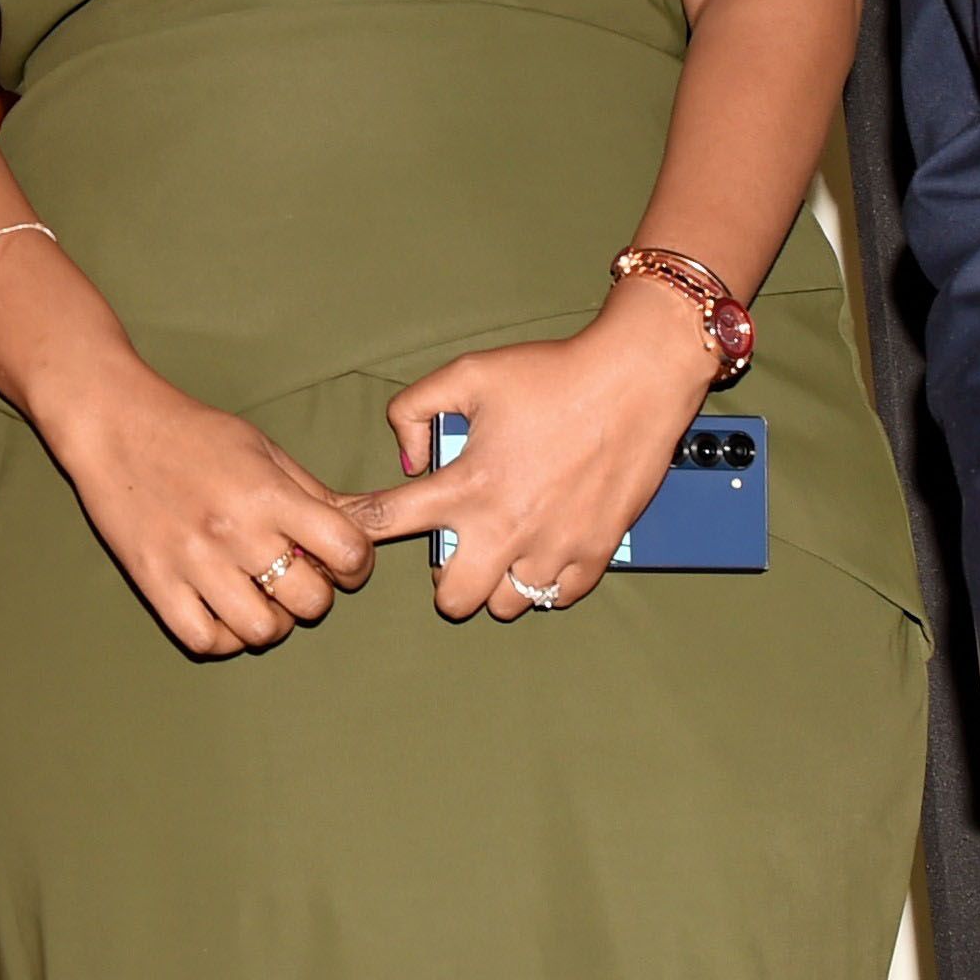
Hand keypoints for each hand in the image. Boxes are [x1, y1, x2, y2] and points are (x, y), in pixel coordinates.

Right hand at [22, 363, 374, 654]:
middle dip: (315, 595)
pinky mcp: (154, 583)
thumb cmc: (193, 434)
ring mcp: (192, 562)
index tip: (341, 560)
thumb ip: (312, 494)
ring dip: (272, 622)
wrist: (113, 424)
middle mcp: (234, 531)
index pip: (347, 550)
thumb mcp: (263, 449)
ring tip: (259, 599)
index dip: (357, 565)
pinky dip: (223, 637)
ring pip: (261, 631)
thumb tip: (362, 532)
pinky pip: (204, 640)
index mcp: (267, 493)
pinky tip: (223, 613)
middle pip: (311, 601)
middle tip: (296, 578)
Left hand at [352, 291, 712, 621]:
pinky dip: (543, 583)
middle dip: (445, 581)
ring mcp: (553, 547)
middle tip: (454, 551)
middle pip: (452, 600)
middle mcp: (506, 527)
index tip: (344, 534)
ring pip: (506, 605)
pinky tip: (541, 551)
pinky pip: (556, 598)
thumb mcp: (468, 374)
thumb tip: (406, 459)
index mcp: (467, 485)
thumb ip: (415, 409)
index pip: (385, 521)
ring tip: (502, 548)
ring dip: (496, 583)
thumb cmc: (553, 374)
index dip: (352, 528)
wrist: (634, 380)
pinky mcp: (595, 552)